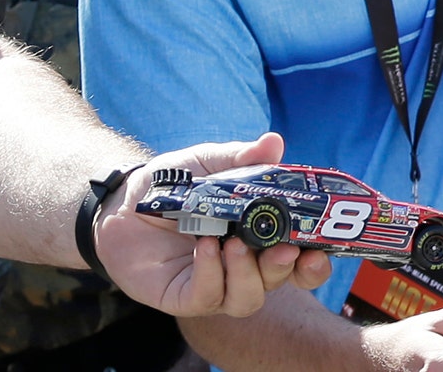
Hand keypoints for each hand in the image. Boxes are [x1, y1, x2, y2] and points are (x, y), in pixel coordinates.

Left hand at [94, 132, 333, 317]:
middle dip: (286, 269)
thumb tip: (274, 143)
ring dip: (247, 275)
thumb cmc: (173, 183)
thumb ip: (242, 158)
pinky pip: (206, 297)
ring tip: (235, 244)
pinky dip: (211, 273)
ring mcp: (214, 284)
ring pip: (247, 299)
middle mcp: (243, 266)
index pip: (299, 262)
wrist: (122, 200)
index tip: (320, 251)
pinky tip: (205, 246)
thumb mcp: (209, 163)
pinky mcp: (182, 296)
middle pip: (279, 282)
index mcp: (261, 238)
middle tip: (283, 249)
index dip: (315, 265)